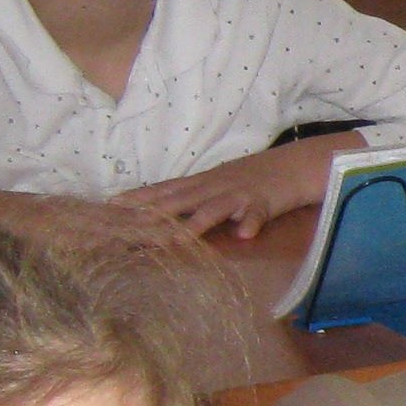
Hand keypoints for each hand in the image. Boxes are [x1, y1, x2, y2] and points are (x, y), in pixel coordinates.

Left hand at [126, 136, 344, 238]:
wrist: (294, 164)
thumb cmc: (253, 179)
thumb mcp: (218, 185)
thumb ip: (193, 198)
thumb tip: (162, 212)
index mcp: (201, 184)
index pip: (164, 190)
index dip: (138, 198)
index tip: (110, 207)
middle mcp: (214, 187)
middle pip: (179, 201)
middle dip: (153, 214)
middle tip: (127, 226)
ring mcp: (238, 194)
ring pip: (213, 209)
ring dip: (194, 225)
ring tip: (175, 241)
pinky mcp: (264, 202)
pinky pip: (257, 214)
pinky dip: (251, 222)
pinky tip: (245, 235)